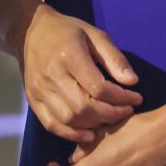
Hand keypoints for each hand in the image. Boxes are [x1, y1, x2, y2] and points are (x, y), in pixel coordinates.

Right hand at [19, 4, 142, 142]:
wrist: (29, 31)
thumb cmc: (67, 31)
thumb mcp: (94, 35)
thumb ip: (114, 58)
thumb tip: (132, 82)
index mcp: (69, 56)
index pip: (99, 88)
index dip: (121, 98)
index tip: (135, 98)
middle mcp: (52, 75)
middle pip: (85, 107)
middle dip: (111, 114)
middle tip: (126, 111)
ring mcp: (40, 90)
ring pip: (70, 119)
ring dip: (94, 125)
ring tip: (109, 119)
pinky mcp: (33, 100)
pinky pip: (53, 125)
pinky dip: (72, 134)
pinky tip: (88, 134)